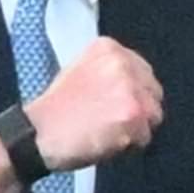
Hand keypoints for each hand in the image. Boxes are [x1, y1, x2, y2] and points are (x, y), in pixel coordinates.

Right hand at [25, 37, 162, 170]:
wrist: (40, 131)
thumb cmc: (58, 106)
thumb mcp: (82, 69)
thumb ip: (110, 70)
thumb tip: (137, 85)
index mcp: (109, 48)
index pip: (143, 71)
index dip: (134, 93)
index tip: (117, 104)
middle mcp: (123, 63)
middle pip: (153, 92)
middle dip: (139, 109)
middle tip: (114, 121)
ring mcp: (130, 89)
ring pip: (153, 115)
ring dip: (136, 128)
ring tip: (110, 132)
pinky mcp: (133, 115)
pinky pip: (145, 137)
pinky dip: (130, 146)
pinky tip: (107, 142)